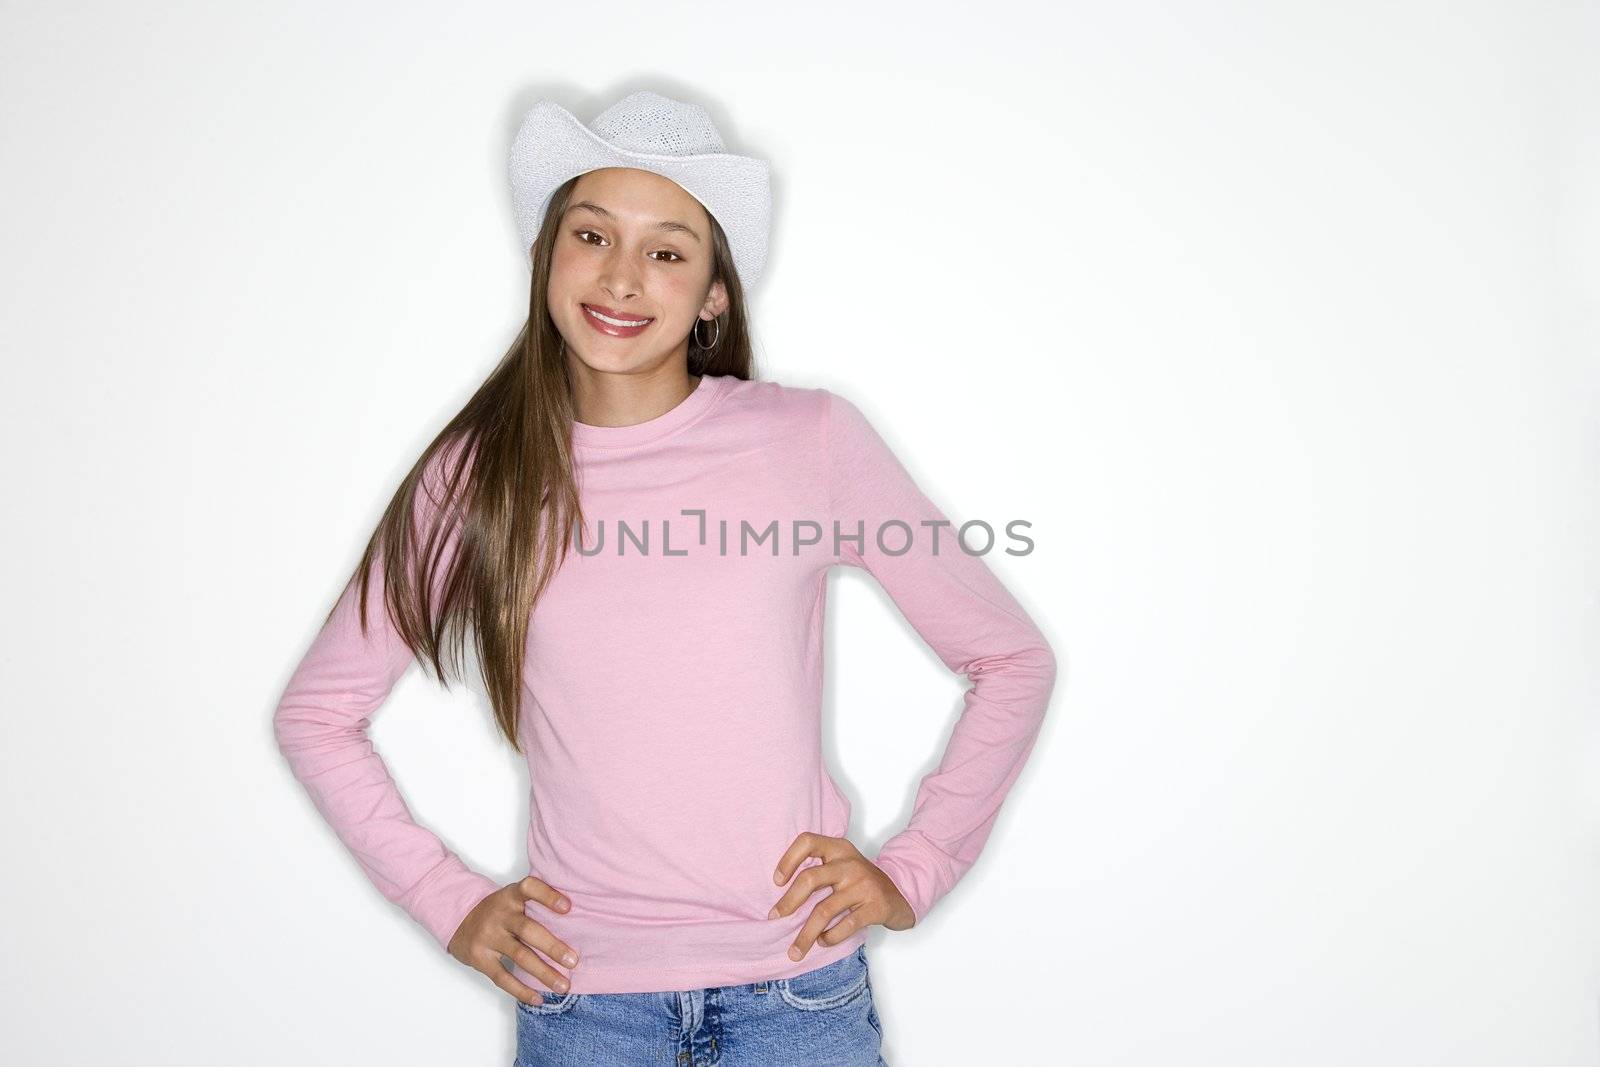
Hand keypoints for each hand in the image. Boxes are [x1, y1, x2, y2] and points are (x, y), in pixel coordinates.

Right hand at [447, 875, 579, 1005]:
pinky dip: (522, 990)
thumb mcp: (511, 897)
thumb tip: (579, 918)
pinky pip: (502, 977)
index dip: (548, 896)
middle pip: (528, 930)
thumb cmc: (497, 910)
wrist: (458, 919)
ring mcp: (488, 937)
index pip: (529, 888)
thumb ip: (535, 903)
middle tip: (574, 961)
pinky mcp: (480, 958)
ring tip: (563, 986)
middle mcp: (500, 915)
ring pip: (520, 956)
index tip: (568, 907)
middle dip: (553, 947)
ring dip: (544, 973)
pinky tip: (539, 998)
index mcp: (510, 896)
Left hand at [767, 832, 915, 961]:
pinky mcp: (876, 907)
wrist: (901, 893)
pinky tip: (822, 942)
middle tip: (774, 917)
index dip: (788, 859)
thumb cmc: (861, 881)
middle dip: (788, 902)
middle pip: (811, 878)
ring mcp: (864, 885)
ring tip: (794, 951)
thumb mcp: (842, 865)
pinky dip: (830, 938)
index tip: (776, 881)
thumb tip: (780, 898)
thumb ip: (818, 870)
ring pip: (825, 910)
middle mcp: (850, 863)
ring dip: (805, 934)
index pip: (807, 842)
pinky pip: (846, 926)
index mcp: (839, 849)